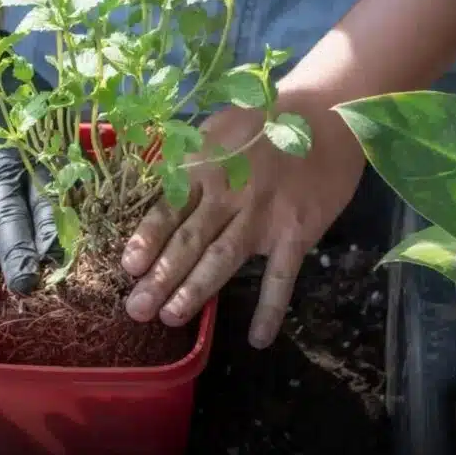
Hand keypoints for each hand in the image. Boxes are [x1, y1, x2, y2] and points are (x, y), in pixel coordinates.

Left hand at [120, 86, 364, 347]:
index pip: (168, 208)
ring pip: (223, 259)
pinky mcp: (297, 232)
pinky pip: (281, 277)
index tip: (128, 268)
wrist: (327, 116)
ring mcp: (264, 215)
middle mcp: (229, 193)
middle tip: (137, 309)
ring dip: (196, 290)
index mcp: (204, 166)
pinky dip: (270, 309)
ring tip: (171, 317)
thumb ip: (185, 162)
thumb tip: (150, 188)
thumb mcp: (216, 130)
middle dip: (160, 277)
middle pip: (189, 240)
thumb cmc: (264, 123)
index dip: (146, 239)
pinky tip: (257, 338)